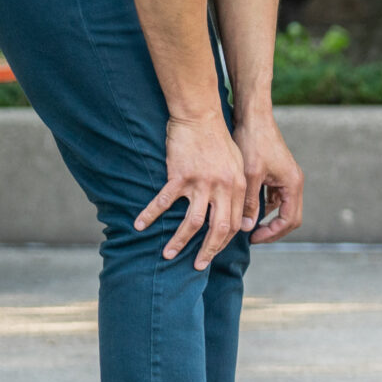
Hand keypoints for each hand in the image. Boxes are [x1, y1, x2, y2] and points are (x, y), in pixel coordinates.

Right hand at [134, 112, 245, 268]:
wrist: (200, 114)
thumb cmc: (219, 139)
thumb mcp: (238, 165)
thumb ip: (239, 191)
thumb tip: (241, 221)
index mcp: (238, 186)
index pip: (234, 223)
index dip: (223, 241)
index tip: (212, 251)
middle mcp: (222, 188)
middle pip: (217, 229)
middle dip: (207, 251)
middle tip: (197, 266)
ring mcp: (201, 183)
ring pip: (191, 222)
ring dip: (179, 242)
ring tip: (168, 255)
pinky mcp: (180, 175)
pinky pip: (163, 202)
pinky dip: (150, 215)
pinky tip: (139, 226)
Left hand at [235, 113, 303, 243]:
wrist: (253, 115)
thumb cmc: (253, 141)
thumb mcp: (250, 175)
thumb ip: (251, 202)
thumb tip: (248, 227)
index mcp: (292, 183)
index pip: (289, 220)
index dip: (272, 233)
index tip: (253, 238)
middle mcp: (294, 181)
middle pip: (290, 216)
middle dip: (273, 229)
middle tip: (253, 237)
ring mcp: (286, 176)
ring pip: (281, 206)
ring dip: (267, 217)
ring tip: (246, 224)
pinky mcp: (277, 172)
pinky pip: (274, 196)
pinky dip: (263, 205)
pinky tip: (247, 206)